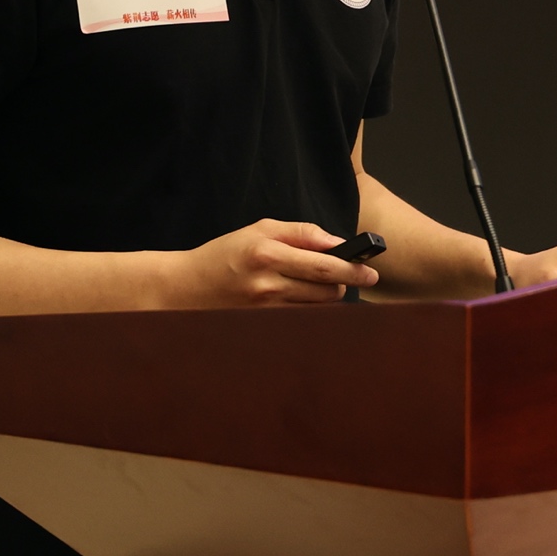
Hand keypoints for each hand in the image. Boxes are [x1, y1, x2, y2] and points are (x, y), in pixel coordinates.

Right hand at [180, 218, 378, 304]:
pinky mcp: (263, 325)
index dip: (353, 269)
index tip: (371, 270)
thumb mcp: (260, 230)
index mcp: (268, 254)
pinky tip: (303, 299)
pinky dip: (310, 309)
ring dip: (327, 296)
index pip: (325, 265)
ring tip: (320, 284)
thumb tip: (336, 243)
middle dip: (344, 283)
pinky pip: (302, 319)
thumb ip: (301, 233)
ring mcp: (265, 310)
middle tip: (349, 275)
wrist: (186, 288)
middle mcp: (268, 285)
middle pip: (327, 291)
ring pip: (317, 308)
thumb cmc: (225, 254)